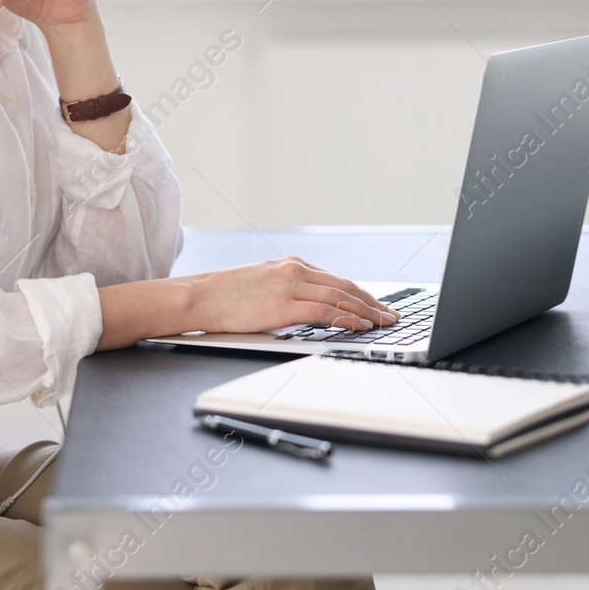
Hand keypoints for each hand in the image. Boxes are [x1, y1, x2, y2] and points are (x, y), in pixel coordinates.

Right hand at [181, 256, 399, 334]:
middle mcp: (294, 269)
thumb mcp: (261, 283)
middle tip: (390, 315)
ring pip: (340, 297)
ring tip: (382, 323)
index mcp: (290, 264)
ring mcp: (290, 285)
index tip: (376, 305)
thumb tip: (310, 306)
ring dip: (366, 311)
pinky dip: (347, 318)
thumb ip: (287, 289)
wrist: (198, 296)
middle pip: (345, 286)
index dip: (361, 294)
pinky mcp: (284, 304)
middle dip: (371, 302)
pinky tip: (360, 326)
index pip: (336, 279)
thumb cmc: (223, 296)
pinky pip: (325, 311)